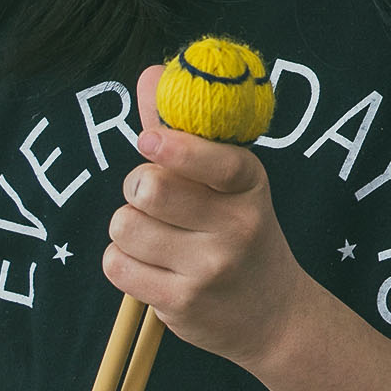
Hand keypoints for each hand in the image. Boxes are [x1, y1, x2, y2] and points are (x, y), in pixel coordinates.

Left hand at [103, 104, 311, 364]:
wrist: (273, 316)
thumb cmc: (239, 233)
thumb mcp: (230, 183)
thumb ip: (184, 130)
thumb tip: (152, 74)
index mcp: (250, 185)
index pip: (217, 161)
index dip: (176, 147)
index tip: (147, 139)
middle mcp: (236, 227)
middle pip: (150, 188)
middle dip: (135, 186)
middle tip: (148, 195)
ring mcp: (209, 269)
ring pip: (125, 225)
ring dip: (126, 226)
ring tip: (153, 237)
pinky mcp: (181, 303)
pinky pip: (117, 265)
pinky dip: (121, 261)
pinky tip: (149, 266)